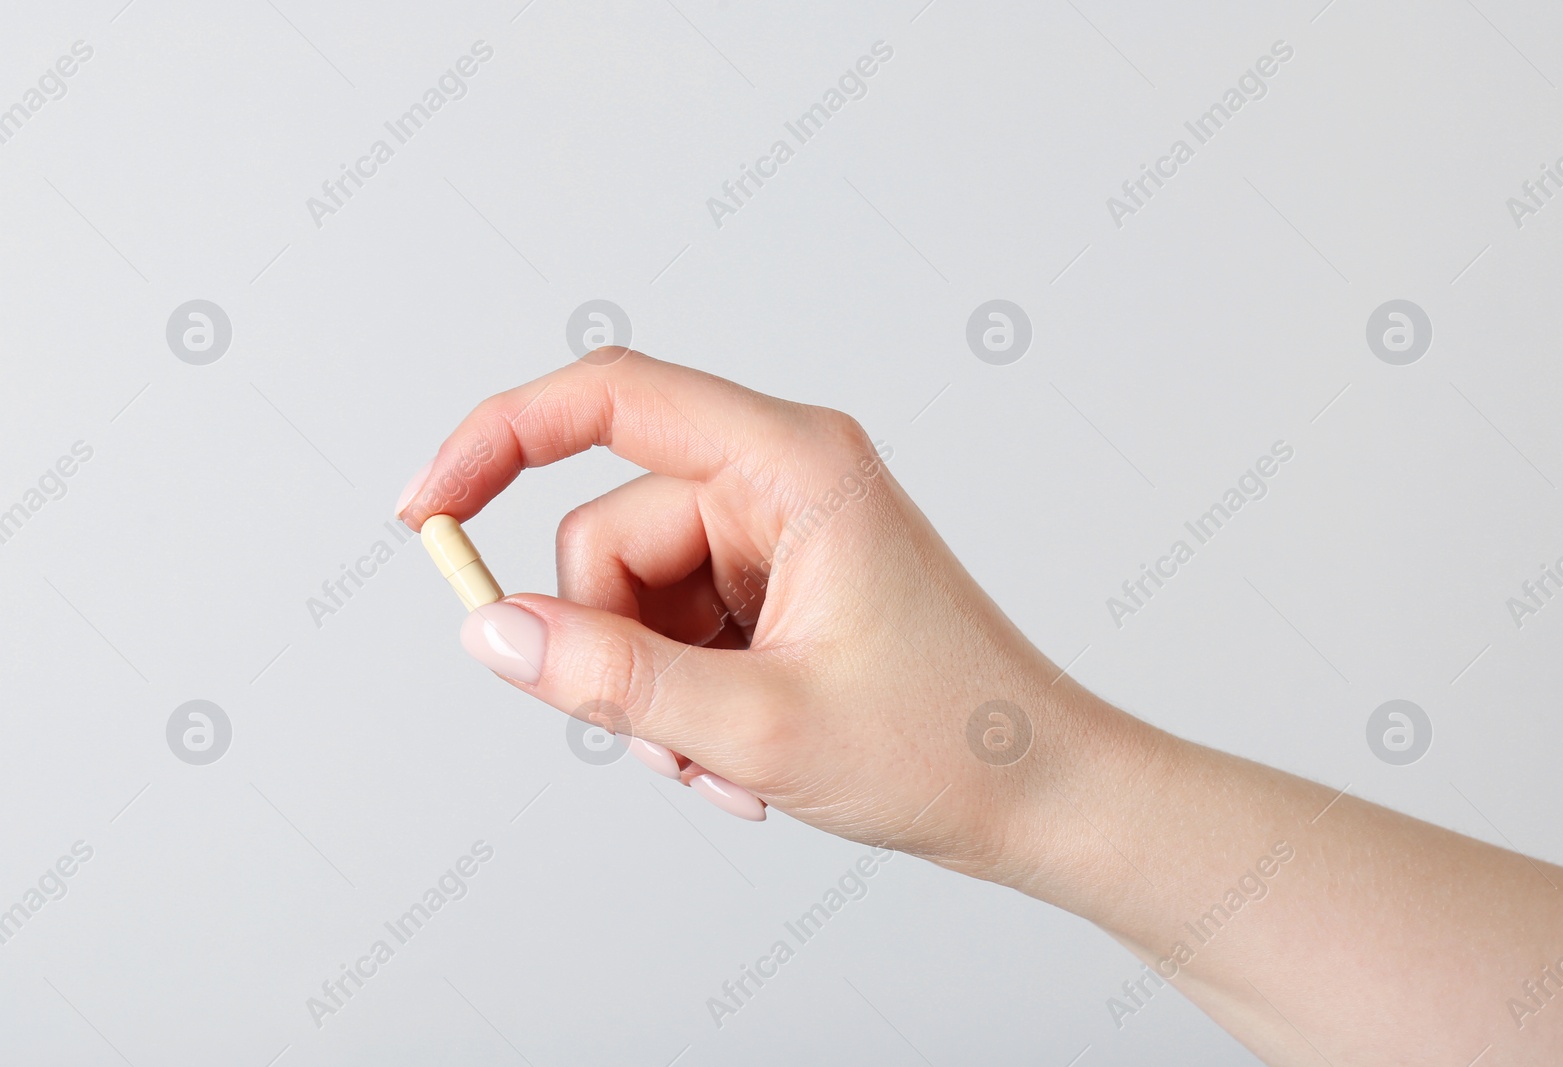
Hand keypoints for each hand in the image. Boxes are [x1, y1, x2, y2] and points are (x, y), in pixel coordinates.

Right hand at [395, 350, 1116, 881]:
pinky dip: (682, 702)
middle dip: (611, 649)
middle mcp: (781, 480)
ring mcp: (778, 537)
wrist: (1041, 795)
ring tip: (725, 763)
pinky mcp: (777, 588)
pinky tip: (739, 760)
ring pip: (632, 599)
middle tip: (667, 740)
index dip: (499, 439)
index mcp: (794, 465)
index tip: (428, 510)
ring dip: (651, 694)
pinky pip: (673, 631)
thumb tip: (492, 633)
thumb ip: (611, 679)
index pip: (612, 399)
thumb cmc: (947, 743)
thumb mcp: (758, 726)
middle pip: (608, 535)